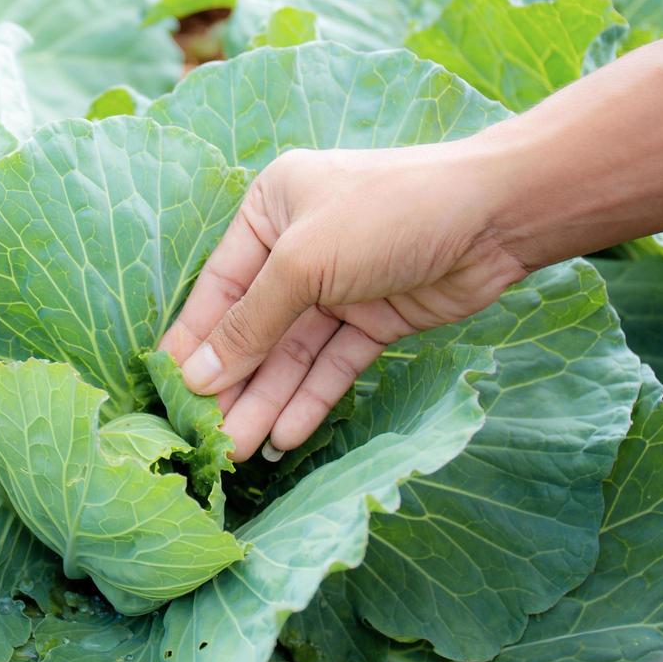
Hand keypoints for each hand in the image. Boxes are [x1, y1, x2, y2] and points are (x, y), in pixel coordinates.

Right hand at [159, 142, 528, 461]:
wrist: (494, 216)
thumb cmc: (387, 213)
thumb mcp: (303, 263)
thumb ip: (249, 325)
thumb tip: (196, 377)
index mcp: (270, 210)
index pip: (219, 287)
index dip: (194, 342)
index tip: (168, 393)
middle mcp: (298, 247)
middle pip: (255, 327)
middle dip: (233, 383)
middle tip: (208, 439)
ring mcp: (338, 286)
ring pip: (292, 354)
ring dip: (267, 401)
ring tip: (241, 451)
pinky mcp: (374, 319)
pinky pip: (332, 365)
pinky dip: (311, 399)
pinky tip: (286, 434)